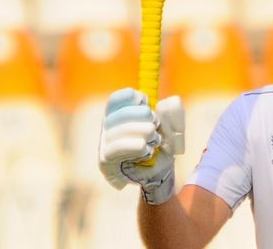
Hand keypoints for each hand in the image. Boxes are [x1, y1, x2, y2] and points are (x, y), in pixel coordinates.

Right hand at [98, 88, 185, 204]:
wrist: (157, 174)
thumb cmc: (160, 145)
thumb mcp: (168, 124)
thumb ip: (169, 111)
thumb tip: (166, 104)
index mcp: (118, 114)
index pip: (116, 99)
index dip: (133, 98)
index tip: (146, 103)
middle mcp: (106, 127)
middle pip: (122, 113)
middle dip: (145, 117)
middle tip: (155, 127)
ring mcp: (103, 143)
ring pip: (121, 130)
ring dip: (144, 133)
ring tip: (154, 140)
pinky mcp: (104, 160)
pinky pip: (117, 147)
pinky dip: (137, 146)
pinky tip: (147, 151)